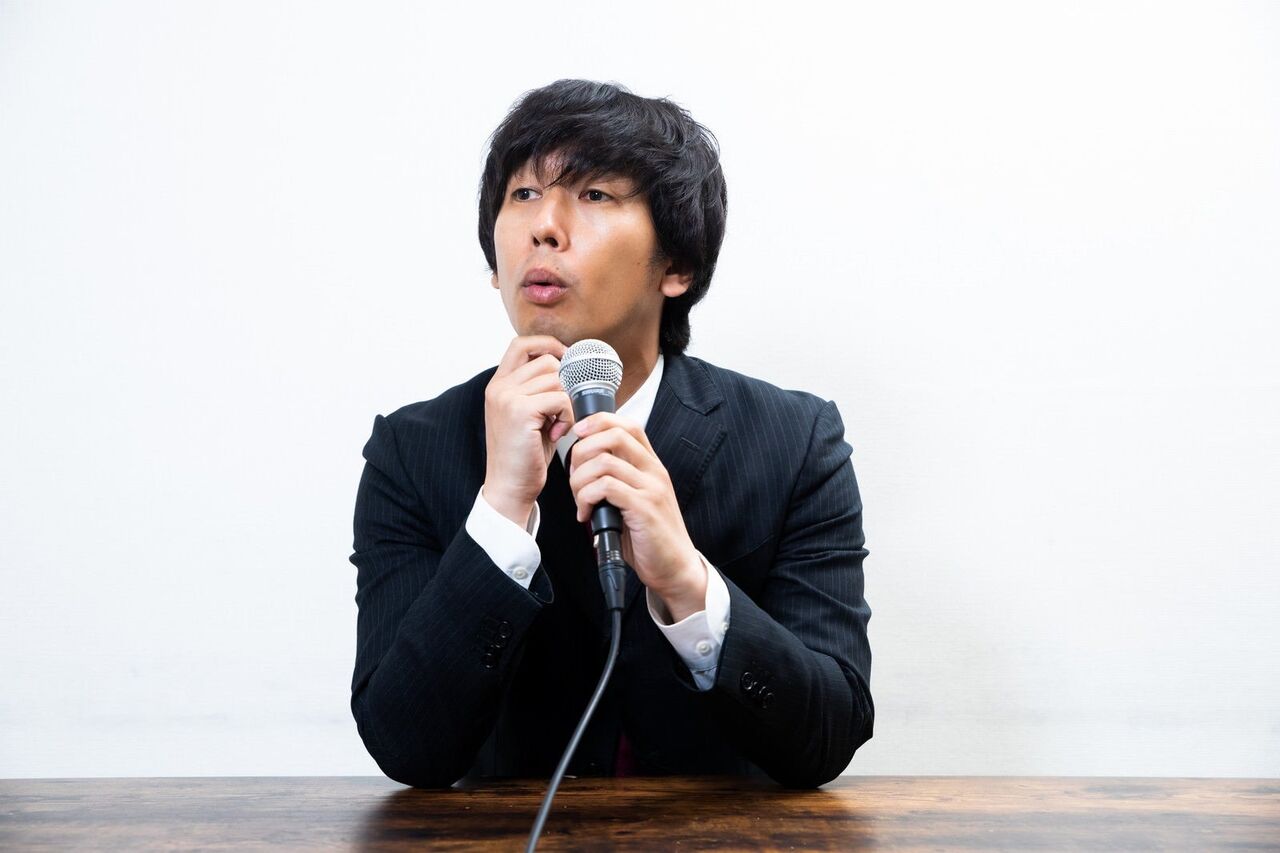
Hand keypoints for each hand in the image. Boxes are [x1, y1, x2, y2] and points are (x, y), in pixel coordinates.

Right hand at [482, 336, 574, 526]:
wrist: (510, 487)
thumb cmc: (525, 455)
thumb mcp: (530, 416)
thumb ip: (539, 391)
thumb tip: (569, 368)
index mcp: (499, 385)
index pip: (521, 344)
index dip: (547, 345)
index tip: (566, 361)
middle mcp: (499, 387)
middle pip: (547, 362)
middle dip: (564, 384)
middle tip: (561, 413)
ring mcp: (507, 398)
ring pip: (557, 380)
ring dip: (567, 403)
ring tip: (558, 426)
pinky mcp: (520, 412)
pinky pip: (560, 399)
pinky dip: (567, 416)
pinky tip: (557, 434)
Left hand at [568, 413, 706, 616]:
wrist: (675, 567)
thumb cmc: (650, 537)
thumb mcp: (635, 500)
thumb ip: (617, 480)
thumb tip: (581, 468)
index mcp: (651, 466)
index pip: (627, 426)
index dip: (598, 422)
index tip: (578, 434)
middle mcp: (654, 472)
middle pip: (613, 435)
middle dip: (581, 452)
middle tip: (574, 477)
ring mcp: (651, 489)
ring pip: (604, 462)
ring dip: (580, 480)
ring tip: (579, 500)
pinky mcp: (644, 508)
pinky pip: (606, 488)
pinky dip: (586, 499)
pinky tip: (585, 514)